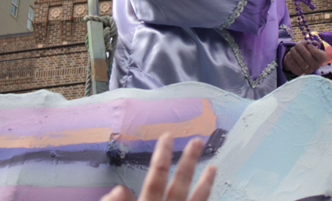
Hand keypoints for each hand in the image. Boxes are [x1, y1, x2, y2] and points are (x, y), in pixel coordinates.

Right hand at [101, 133, 215, 200]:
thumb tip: (118, 189)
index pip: (156, 177)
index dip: (162, 155)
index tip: (167, 136)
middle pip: (180, 184)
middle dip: (188, 162)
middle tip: (197, 141)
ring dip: (205, 184)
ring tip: (213, 168)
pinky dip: (205, 199)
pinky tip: (209, 191)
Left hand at [283, 41, 327, 75]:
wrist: (302, 58)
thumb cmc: (308, 49)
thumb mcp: (312, 44)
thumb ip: (311, 42)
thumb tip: (308, 42)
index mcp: (322, 58)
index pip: (320, 55)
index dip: (312, 48)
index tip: (307, 43)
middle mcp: (317, 65)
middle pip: (309, 58)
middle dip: (302, 50)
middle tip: (297, 45)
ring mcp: (308, 70)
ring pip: (301, 63)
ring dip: (295, 54)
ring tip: (292, 49)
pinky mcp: (300, 73)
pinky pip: (295, 67)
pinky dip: (291, 59)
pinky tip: (289, 54)